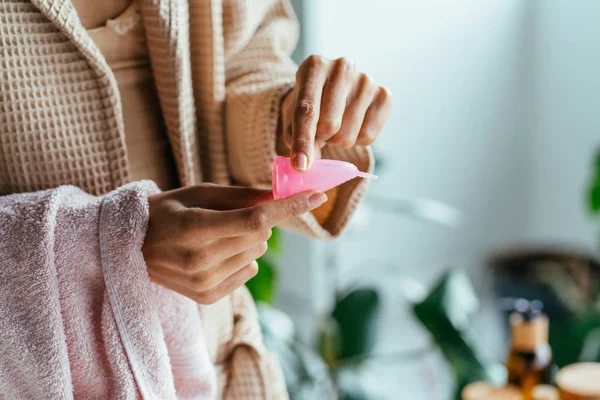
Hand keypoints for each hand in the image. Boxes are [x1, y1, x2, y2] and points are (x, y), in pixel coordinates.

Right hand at [142, 184, 326, 303]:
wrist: (130, 247)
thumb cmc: (166, 212)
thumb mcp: (198, 193)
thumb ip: (241, 196)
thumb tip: (279, 195)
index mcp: (194, 228)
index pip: (255, 220)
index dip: (289, 208)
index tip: (317, 195)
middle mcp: (199, 260)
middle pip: (260, 237)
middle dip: (260, 221)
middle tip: (231, 215)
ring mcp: (203, 282)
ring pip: (257, 254)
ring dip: (249, 240)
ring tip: (216, 235)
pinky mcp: (207, 296)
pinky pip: (248, 271)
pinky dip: (241, 258)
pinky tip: (214, 253)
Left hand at [278, 55, 392, 170]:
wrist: (332, 89)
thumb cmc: (310, 104)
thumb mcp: (293, 116)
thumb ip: (296, 138)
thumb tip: (309, 163)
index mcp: (314, 66)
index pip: (306, 110)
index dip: (303, 141)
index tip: (300, 166)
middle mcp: (342, 67)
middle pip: (329, 125)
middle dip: (321, 138)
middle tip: (320, 131)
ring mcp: (366, 80)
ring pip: (348, 135)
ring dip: (338, 140)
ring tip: (337, 125)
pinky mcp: (384, 95)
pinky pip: (368, 136)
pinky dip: (357, 140)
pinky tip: (353, 124)